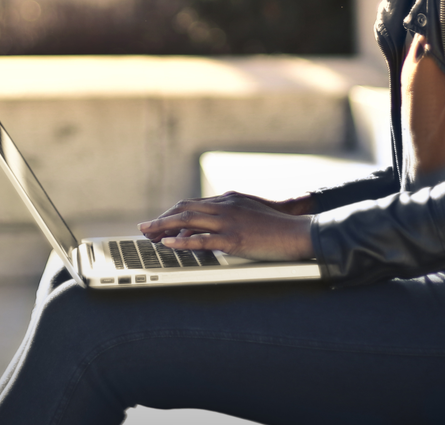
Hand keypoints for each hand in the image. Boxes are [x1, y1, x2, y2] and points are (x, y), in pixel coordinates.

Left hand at [138, 192, 314, 260]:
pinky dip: (181, 242)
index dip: (173, 214)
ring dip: (163, 227)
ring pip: (187, 221)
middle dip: (162, 219)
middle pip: (184, 209)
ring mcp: (229, 222)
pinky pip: (201, 240)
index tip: (160, 222)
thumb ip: (228, 217)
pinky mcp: (234, 240)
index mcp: (229, 200)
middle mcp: (225, 207)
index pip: (193, 205)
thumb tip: (206, 230)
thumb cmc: (277, 227)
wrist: (299, 232)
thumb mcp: (250, 213)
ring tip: (148, 235)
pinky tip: (169, 244)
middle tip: (146, 228)